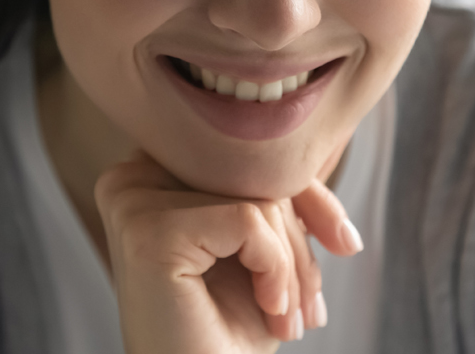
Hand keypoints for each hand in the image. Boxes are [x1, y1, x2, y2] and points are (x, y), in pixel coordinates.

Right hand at [95, 150, 363, 353]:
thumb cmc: (227, 331)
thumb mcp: (264, 248)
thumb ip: (275, 189)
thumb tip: (324, 142)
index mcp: (149, 173)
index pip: (244, 155)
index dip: (304, 194)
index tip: (344, 244)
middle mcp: (130, 178)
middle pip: (251, 169)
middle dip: (301, 237)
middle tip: (309, 308)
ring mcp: (132, 200)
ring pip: (255, 194)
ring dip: (292, 265)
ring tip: (287, 319)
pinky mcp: (147, 230)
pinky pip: (248, 219)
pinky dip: (276, 269)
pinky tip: (270, 311)